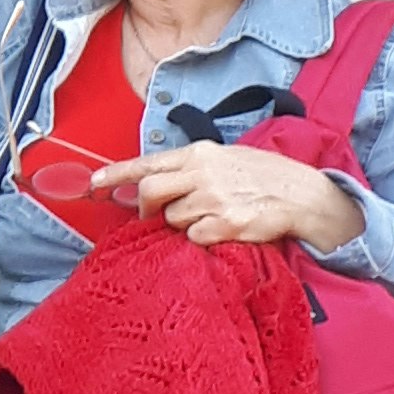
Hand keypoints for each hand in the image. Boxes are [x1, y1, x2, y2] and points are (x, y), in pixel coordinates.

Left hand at [99, 145, 365, 254]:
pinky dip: (203, 239)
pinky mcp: (226, 223)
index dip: (116, 174)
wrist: (302, 195)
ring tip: (210, 219)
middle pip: (150, 192)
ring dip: (184, 225)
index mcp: (199, 154)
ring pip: (174, 219)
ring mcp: (214, 198)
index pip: (147, 162)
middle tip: (155, 218)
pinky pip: (195, 237)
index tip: (92, 184)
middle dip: (146, 209)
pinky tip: (223, 231)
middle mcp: (203, 173)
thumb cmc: (262, 177)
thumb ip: (190, 169)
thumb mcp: (225, 159)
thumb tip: (154, 184)